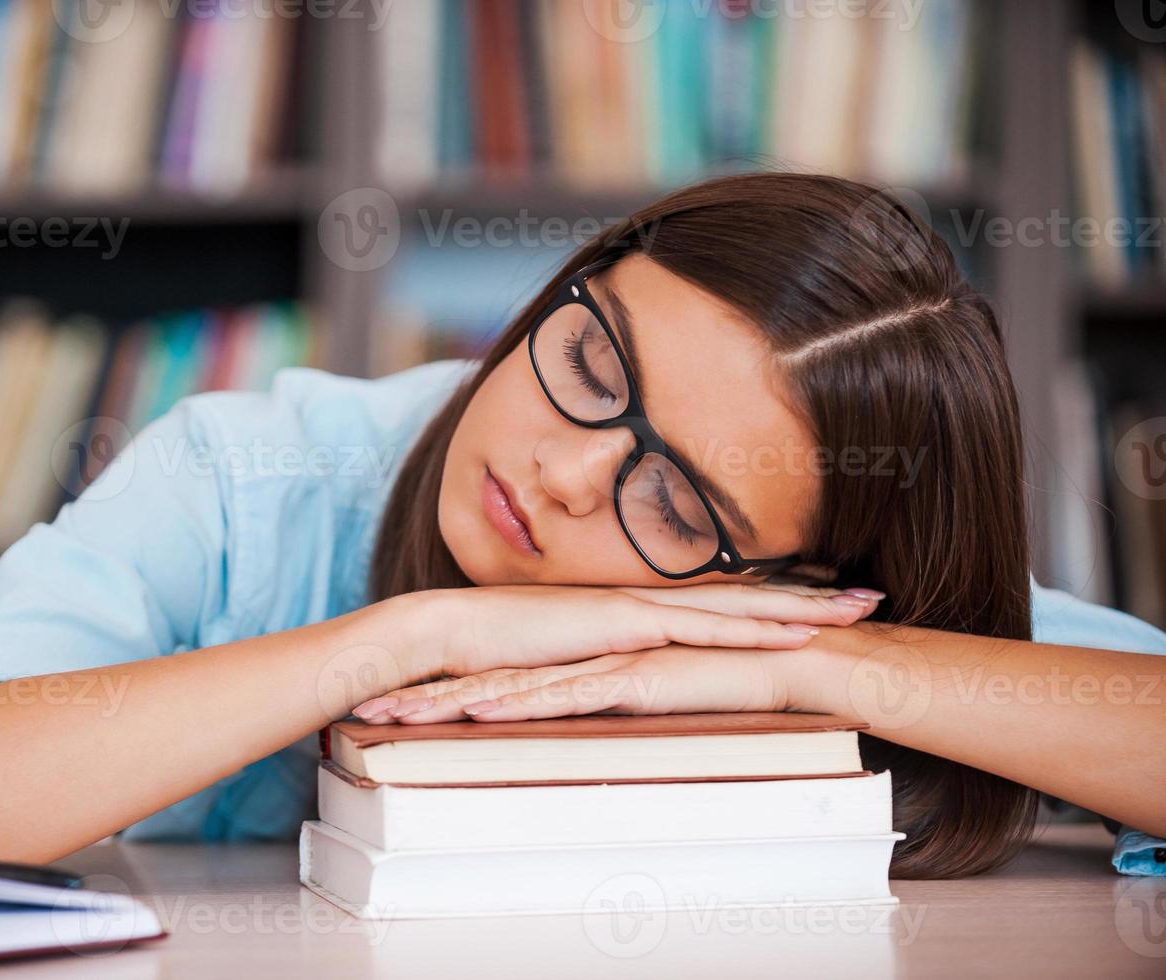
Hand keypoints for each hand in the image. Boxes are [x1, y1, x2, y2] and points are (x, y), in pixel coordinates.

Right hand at [360, 582, 882, 716]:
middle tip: (867, 595)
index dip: (767, 601)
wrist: (450, 631)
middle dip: (808, 595)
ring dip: (800, 606)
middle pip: (741, 596)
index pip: (712, 603)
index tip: (818, 600)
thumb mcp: (560, 660)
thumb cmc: (493, 651)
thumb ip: (594, 665)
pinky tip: (797, 630)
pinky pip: (704, 626)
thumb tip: (613, 682)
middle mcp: (644, 601)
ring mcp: (639, 608)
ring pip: (737, 604)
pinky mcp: (627, 624)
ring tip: (857, 608)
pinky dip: (754, 625)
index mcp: (631, 610)